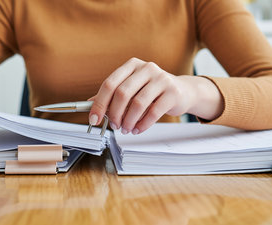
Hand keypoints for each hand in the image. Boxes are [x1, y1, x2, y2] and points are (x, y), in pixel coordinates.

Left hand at [89, 57, 222, 134]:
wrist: (183, 91)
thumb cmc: (153, 91)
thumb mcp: (132, 88)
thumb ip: (112, 95)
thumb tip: (89, 105)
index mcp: (132, 65)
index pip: (109, 84)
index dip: (99, 103)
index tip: (93, 119)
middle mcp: (146, 68)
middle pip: (122, 93)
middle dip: (114, 114)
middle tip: (114, 126)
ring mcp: (161, 78)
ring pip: (137, 104)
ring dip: (129, 121)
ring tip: (127, 129)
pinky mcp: (173, 92)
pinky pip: (153, 112)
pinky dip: (143, 124)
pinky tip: (138, 129)